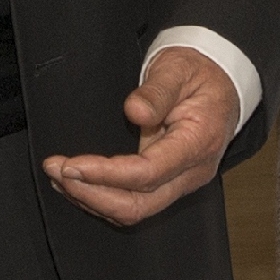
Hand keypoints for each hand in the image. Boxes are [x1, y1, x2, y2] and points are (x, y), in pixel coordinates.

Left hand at [44, 46, 237, 226]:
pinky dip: (102, 197)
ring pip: (134, 210)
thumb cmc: (198, 73)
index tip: (72, 165)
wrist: (221, 82)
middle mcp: (192, 171)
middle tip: (58, 171)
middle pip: (139, 205)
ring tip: (59, 176)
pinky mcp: (168, 183)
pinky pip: (134, 202)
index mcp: (198, 143)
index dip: (106, 174)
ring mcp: (181, 182)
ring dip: (92, 199)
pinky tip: (78, 183)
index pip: (148, 173)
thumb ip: (157, 90)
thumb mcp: (177, 68)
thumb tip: (135, 111)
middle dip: (92, 195)